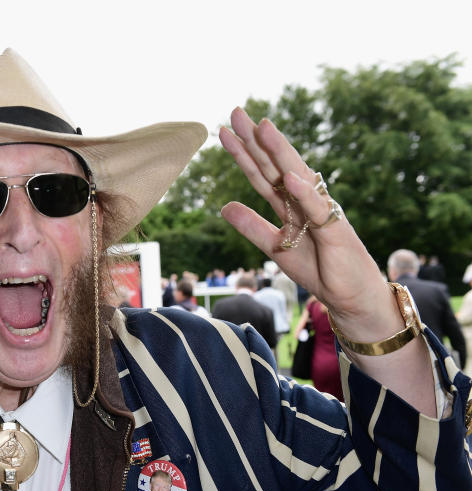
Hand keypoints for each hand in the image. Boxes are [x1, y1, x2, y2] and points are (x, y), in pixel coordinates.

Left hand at [218, 108, 393, 328]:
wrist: (350, 295)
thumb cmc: (318, 268)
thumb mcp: (275, 247)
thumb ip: (252, 227)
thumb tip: (223, 206)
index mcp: (290, 204)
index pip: (262, 174)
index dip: (244, 153)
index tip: (223, 130)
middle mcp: (305, 201)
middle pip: (276, 165)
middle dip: (256, 139)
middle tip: (236, 111)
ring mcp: (321, 211)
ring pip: (297, 176)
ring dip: (279, 152)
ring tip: (261, 127)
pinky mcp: (335, 229)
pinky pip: (317, 208)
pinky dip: (304, 191)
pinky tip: (290, 175)